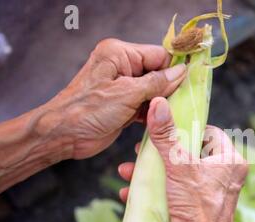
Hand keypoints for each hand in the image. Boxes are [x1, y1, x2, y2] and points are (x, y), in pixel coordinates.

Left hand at [54, 38, 186, 158]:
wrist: (64, 135)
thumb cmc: (88, 110)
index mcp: (119, 54)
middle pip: (157, 73)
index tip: (190, 83)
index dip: (174, 69)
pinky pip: (146, 104)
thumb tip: (180, 73)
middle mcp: (122, 66)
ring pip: (154, 90)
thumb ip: (156, 83)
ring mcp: (123, 86)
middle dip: (169, 88)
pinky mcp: (124, 104)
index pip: (158, 55)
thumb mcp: (127, 94)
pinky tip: (160, 121)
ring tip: (172, 114)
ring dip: (162, 102)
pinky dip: (153, 112)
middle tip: (183, 103)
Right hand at [118, 97, 247, 221]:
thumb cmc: (197, 206)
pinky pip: (176, 192)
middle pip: (190, 154)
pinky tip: (131, 191)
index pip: (211, 134)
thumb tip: (159, 104)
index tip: (168, 129)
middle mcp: (225, 176)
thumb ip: (167, 136)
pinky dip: (156, 190)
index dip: (188, 128)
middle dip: (162, 153)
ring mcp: (211, 193)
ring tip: (129, 170)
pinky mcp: (197, 207)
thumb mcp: (179, 166)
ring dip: (152, 172)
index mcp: (231, 162)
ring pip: (179, 174)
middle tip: (143, 150)